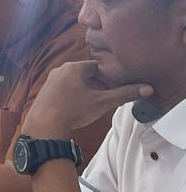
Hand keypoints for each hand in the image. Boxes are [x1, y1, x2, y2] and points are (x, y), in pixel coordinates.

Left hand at [20, 60, 152, 139]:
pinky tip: (79, 106)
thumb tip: (147, 89)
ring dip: (87, 89)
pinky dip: (74, 94)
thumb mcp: (102, 102)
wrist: (44, 125)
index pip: (98, 66)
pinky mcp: (46, 91)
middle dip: (99, 83)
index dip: (110, 75)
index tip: (119, 84)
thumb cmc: (73, 110)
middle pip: (86, 73)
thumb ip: (124, 94)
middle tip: (110, 94)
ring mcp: (51, 80)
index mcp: (74, 67)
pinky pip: (65, 88)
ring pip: (75, 81)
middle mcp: (60, 70)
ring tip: (96, 101)